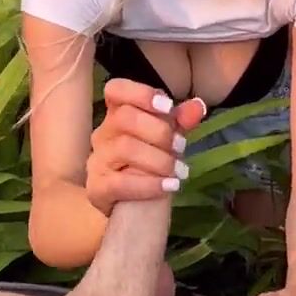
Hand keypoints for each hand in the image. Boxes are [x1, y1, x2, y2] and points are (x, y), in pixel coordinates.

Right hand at [86, 78, 205, 216]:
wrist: (133, 206)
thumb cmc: (149, 163)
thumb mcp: (167, 138)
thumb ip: (180, 121)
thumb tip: (198, 106)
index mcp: (118, 114)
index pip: (116, 90)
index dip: (141, 94)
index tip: (168, 107)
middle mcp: (103, 134)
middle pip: (125, 118)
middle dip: (160, 131)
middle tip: (182, 146)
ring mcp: (97, 161)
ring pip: (125, 148)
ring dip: (159, 159)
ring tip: (180, 170)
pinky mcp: (96, 188)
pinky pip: (120, 183)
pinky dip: (149, 184)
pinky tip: (170, 187)